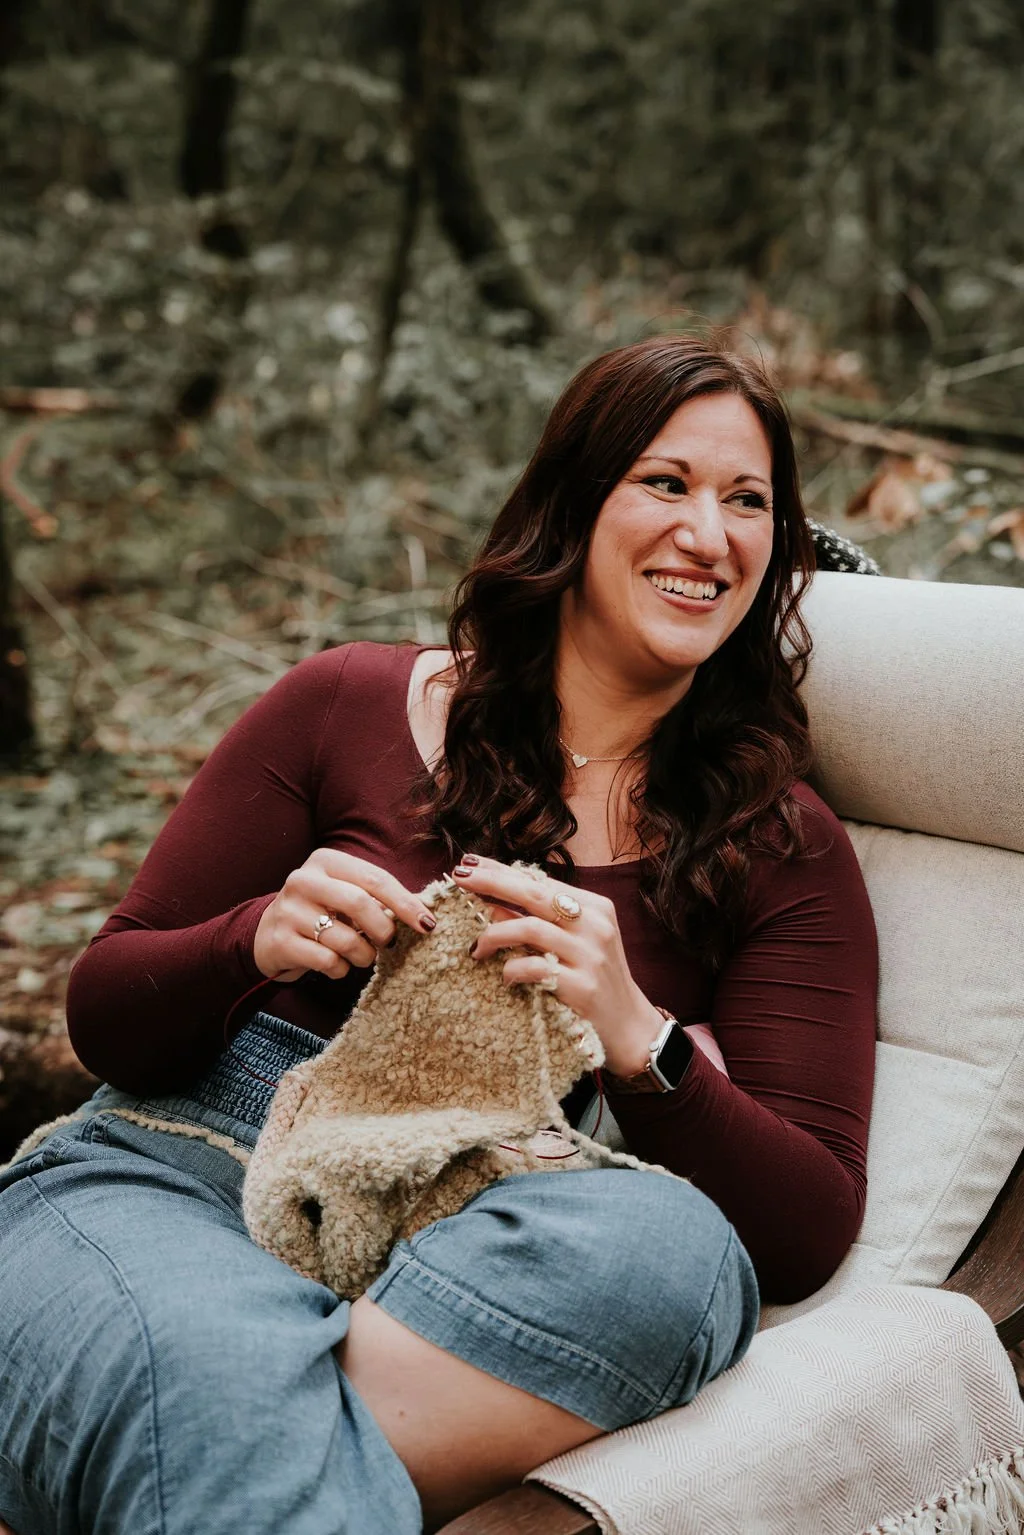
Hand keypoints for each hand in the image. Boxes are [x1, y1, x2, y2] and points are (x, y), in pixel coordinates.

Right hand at [254, 849, 437, 982]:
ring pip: (345, 939)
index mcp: (325, 861)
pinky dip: (342, 969)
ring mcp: (288, 911)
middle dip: (384, 930)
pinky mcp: (280, 942)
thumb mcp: (344, 894)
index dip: (406, 902)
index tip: (428, 924)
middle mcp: (303, 880)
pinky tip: (336, 964)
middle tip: (390, 943)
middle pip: (360, 904)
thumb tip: (424, 913)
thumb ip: (378, 898)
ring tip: (361, 955)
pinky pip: (328, 962)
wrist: (267, 935)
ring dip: (364, 955)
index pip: (375, 878)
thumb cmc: (320, 913)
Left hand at [453, 854, 663, 1076]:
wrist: (629, 1026)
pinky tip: (505, 977)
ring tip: (477, 948)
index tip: (469, 862)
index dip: (502, 870)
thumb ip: (542, 920)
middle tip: (460, 879)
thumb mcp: (576, 942)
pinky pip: (533, 968)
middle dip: (492, 883)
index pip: (541, 880)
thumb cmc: (595, 978)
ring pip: (529, 928)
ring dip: (494, 935)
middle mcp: (594, 925)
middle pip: (534, 892)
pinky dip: (511, 969)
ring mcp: (589, 955)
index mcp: (595, 907)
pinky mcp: (581, 986)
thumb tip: (491, 904)